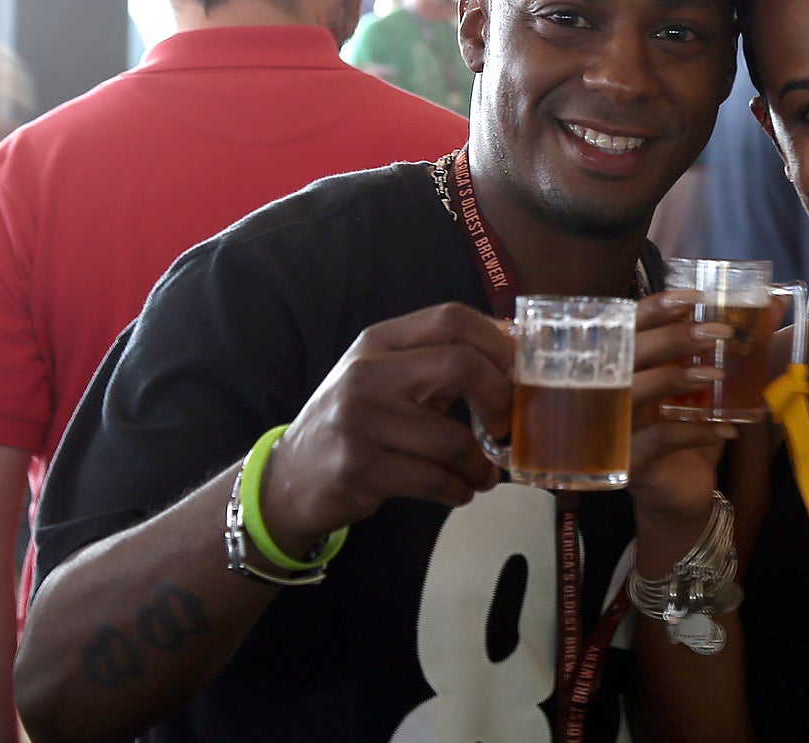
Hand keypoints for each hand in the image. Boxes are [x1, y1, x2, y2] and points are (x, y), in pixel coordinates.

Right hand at [257, 302, 514, 555]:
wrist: (290, 477)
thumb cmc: (358, 421)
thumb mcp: (387, 377)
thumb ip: (439, 360)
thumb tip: (515, 350)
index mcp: (379, 341)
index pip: (452, 319)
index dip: (498, 342)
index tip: (518, 373)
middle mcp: (366, 372)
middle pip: (461, 365)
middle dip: (499, 398)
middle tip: (506, 426)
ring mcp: (359, 421)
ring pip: (453, 439)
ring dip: (480, 464)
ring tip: (482, 473)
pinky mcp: (359, 469)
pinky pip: (434, 480)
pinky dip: (459, 489)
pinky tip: (458, 490)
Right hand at [626, 291, 735, 523]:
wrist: (682, 498)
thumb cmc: (691, 432)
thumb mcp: (710, 388)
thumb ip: (732, 348)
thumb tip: (773, 304)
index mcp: (627, 367)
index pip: (629, 327)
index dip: (655, 309)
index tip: (692, 299)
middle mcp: (613, 393)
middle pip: (628, 354)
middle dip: (672, 338)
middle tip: (716, 333)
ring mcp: (617, 428)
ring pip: (633, 393)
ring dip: (675, 378)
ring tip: (717, 375)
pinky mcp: (631, 462)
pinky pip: (658, 439)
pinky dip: (694, 431)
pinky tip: (726, 430)